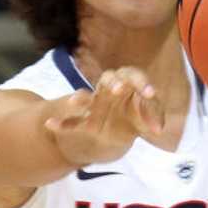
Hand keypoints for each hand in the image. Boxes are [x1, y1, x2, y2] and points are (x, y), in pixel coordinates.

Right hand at [44, 67, 164, 166]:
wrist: (120, 131)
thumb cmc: (136, 119)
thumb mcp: (148, 119)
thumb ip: (153, 120)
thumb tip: (158, 130)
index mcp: (128, 84)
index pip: (134, 76)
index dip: (142, 83)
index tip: (150, 94)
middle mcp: (110, 89)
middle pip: (110, 80)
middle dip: (114, 84)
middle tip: (120, 89)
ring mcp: (96, 104)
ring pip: (88, 97)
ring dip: (82, 98)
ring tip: (76, 101)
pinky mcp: (87, 121)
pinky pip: (73, 122)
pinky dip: (62, 124)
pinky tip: (49, 124)